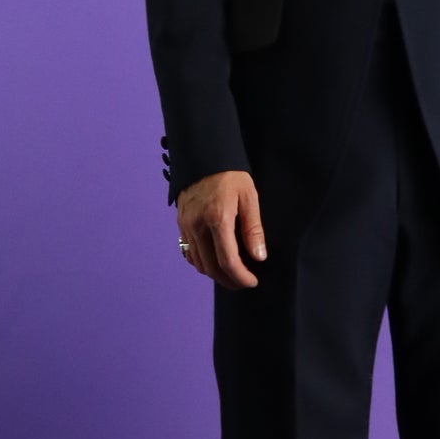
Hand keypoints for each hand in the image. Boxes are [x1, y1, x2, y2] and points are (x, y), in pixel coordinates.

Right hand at [177, 171, 267, 288]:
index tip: (252, 281)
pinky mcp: (181, 224)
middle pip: (211, 268)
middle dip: (229, 280)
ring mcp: (186, 226)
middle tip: (244, 282)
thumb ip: (253, 229)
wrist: (203, 156)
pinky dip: (201, 263)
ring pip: (199, 263)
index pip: (228, 261)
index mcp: (217, 219)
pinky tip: (214, 261)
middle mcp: (197, 226)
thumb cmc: (230, 175)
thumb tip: (258, 256)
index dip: (241, 277)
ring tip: (232, 274)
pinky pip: (188, 253)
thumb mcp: (249, 197)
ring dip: (216, 274)